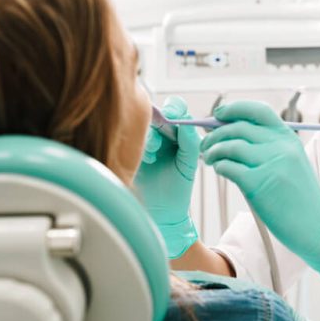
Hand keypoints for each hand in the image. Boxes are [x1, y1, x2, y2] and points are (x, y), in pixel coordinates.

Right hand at [135, 96, 200, 258]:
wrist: (162, 213)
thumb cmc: (178, 188)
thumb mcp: (189, 164)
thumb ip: (190, 142)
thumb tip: (185, 121)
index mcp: (178, 133)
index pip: (177, 108)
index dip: (175, 107)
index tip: (174, 114)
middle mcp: (160, 134)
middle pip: (158, 112)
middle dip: (161, 118)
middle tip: (165, 124)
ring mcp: (144, 142)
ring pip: (144, 126)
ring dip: (151, 135)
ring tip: (154, 152)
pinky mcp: (130, 152)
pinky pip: (132, 140)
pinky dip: (141, 145)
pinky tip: (147, 159)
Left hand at [200, 101, 319, 294]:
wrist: (317, 226)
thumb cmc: (300, 198)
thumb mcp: (292, 163)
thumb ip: (269, 147)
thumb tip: (232, 134)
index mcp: (288, 138)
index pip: (258, 110)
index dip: (234, 108)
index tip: (219, 114)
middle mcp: (280, 146)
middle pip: (238, 127)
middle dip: (215, 133)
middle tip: (206, 144)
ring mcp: (270, 164)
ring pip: (229, 146)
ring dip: (213, 151)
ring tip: (210, 159)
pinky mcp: (259, 184)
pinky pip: (228, 167)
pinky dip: (219, 166)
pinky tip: (220, 170)